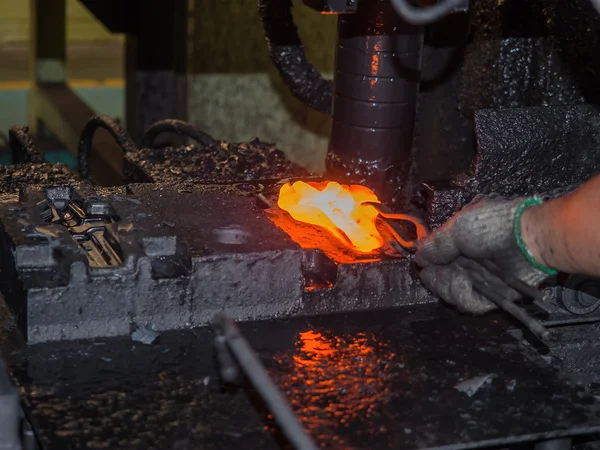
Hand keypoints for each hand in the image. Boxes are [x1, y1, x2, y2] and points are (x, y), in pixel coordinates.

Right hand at [415, 196, 553, 313]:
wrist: (528, 240)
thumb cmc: (492, 226)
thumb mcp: (458, 228)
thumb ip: (436, 245)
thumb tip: (418, 256)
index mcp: (461, 243)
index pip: (437, 258)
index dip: (427, 263)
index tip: (421, 264)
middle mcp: (469, 262)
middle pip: (441, 278)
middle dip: (434, 277)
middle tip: (431, 274)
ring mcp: (479, 280)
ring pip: (450, 292)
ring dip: (446, 286)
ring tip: (455, 277)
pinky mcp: (490, 297)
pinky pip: (468, 303)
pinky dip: (461, 295)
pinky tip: (462, 284)